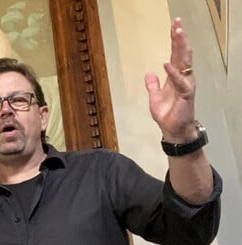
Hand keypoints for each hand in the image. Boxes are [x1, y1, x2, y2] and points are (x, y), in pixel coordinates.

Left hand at [144, 18, 197, 142]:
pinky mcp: (186, 95)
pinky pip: (180, 81)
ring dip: (180, 48)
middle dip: (179, 38)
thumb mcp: (154, 97)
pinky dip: (173, 72)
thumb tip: (148, 73)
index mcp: (175, 77)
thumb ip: (152, 85)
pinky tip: (166, 63)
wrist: (173, 130)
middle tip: (177, 23)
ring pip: (184, 63)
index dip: (175, 40)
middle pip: (182, 54)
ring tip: (177, 34)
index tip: (173, 26)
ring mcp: (185, 85)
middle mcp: (182, 78)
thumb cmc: (167, 114)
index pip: (175, 54)